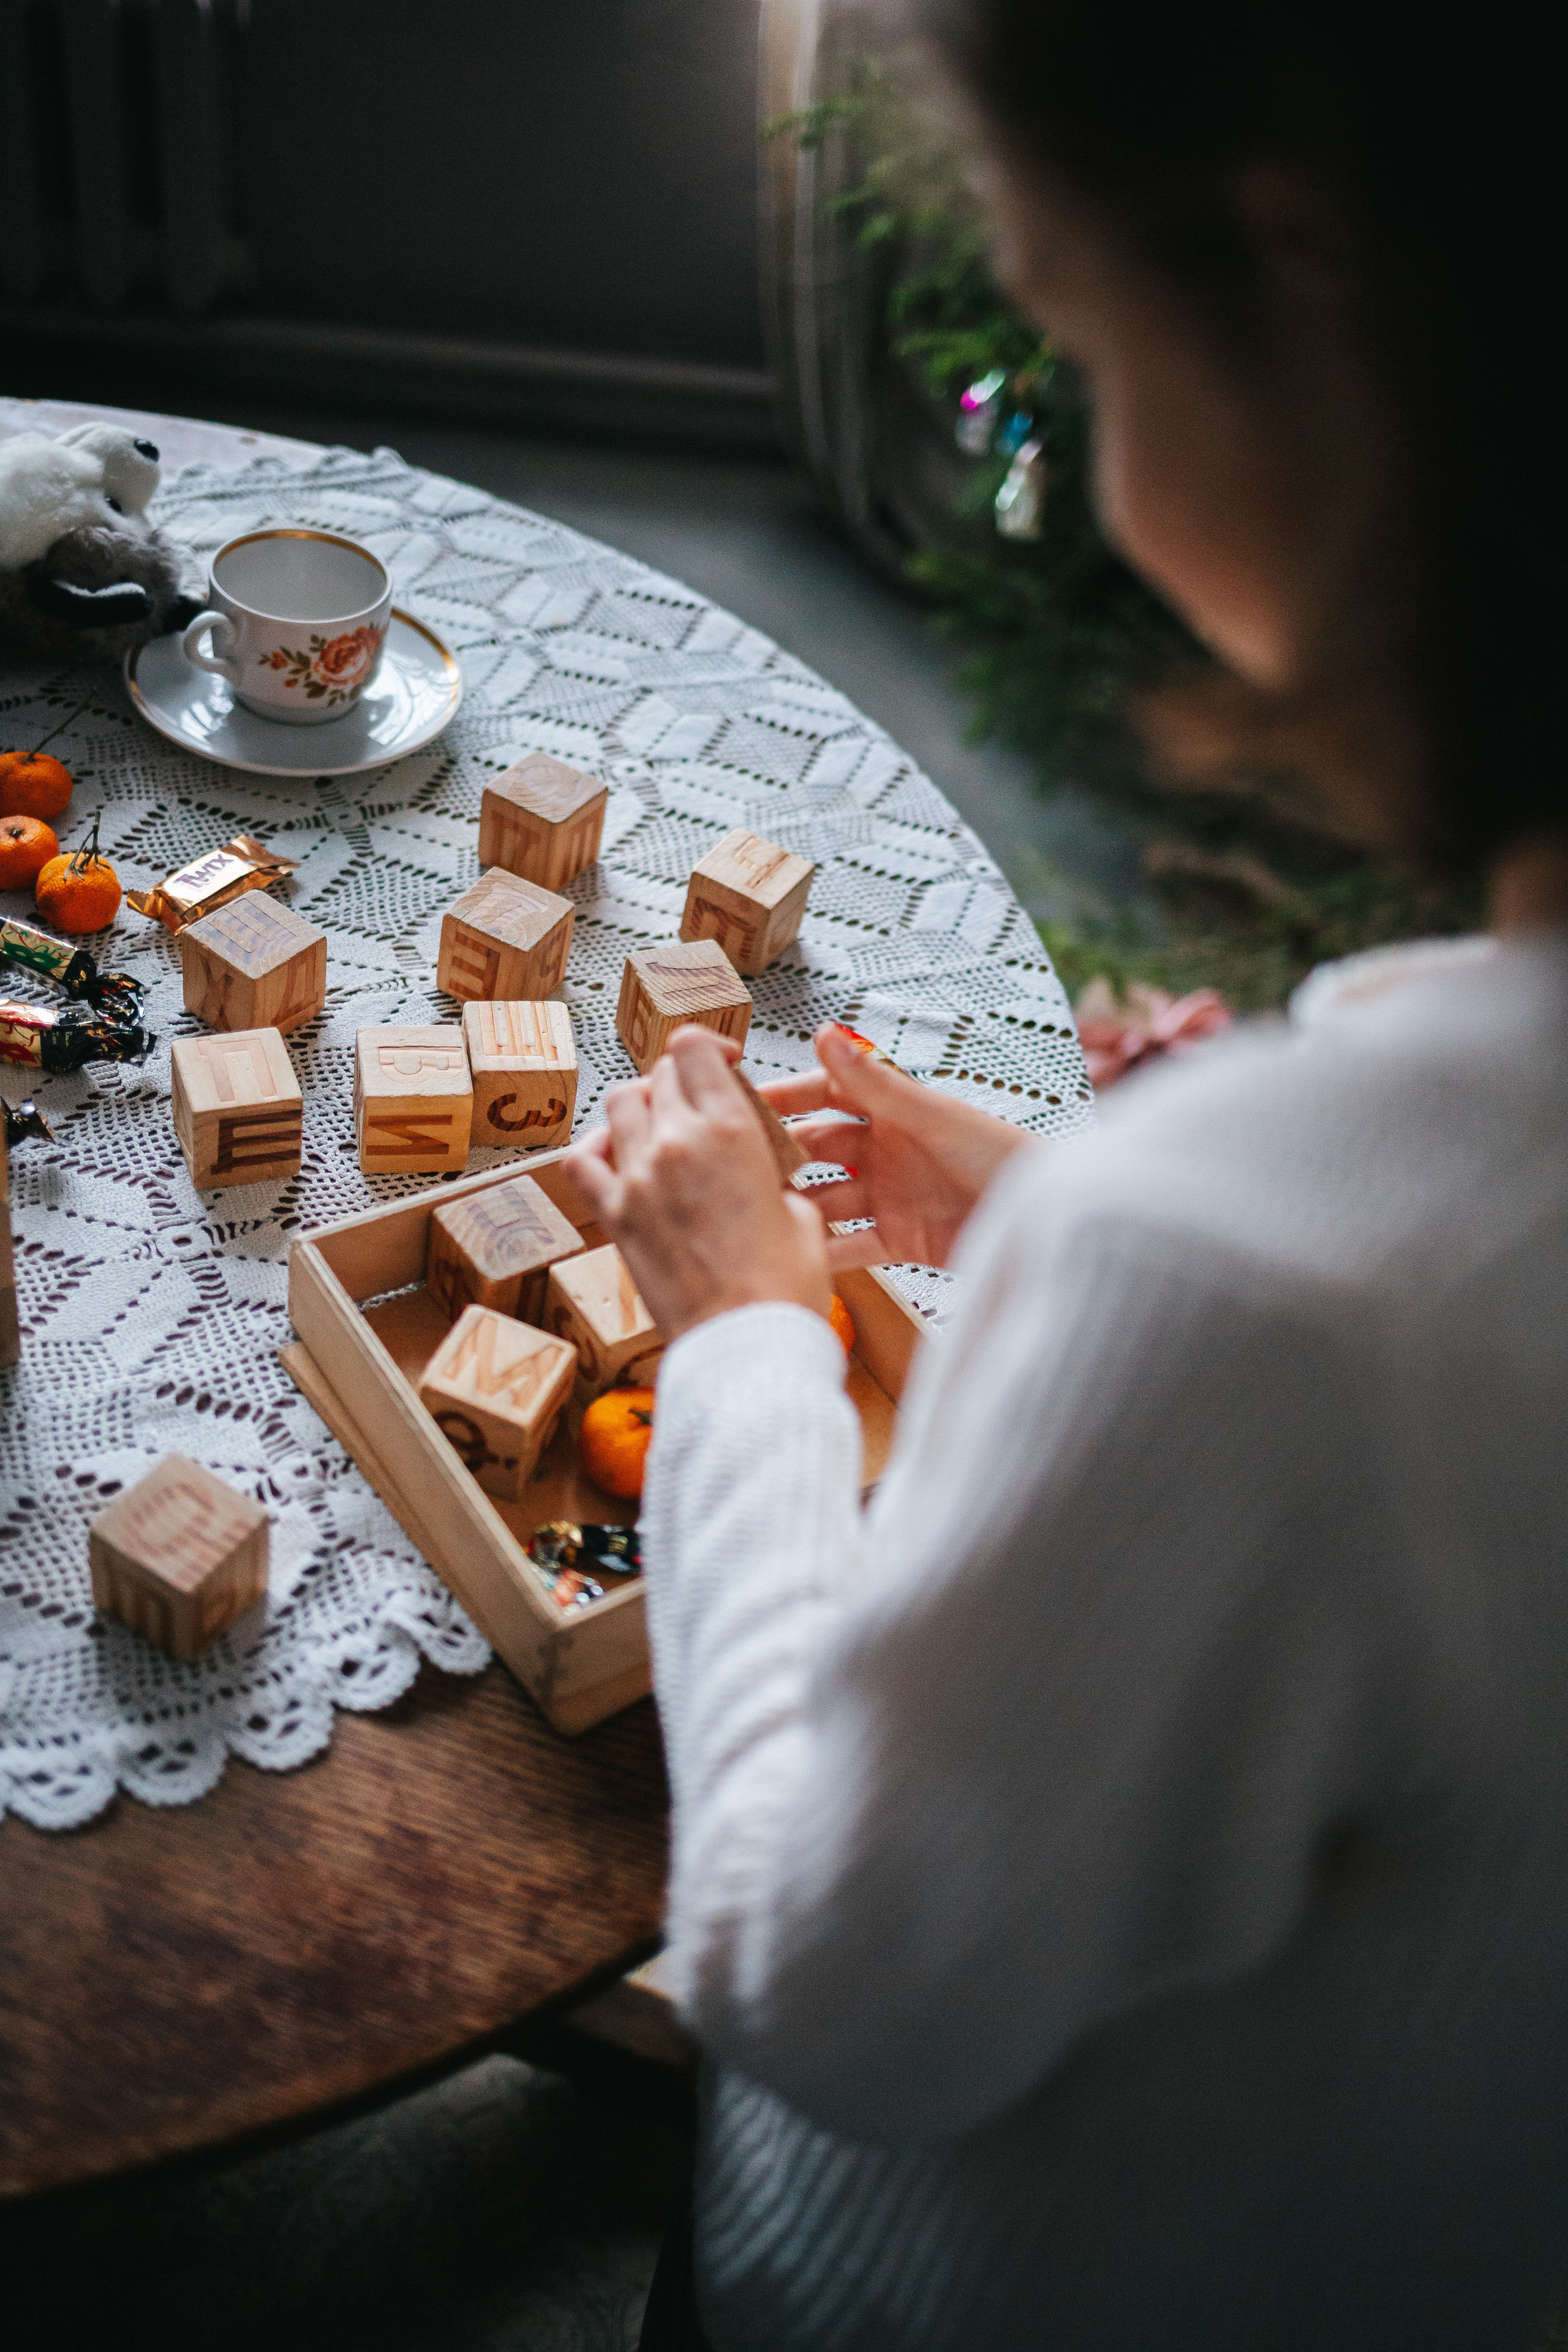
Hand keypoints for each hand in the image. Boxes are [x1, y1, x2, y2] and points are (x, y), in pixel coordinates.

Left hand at [567, 1027, 831, 1340]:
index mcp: (730, 1132)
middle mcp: (677, 1143)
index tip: (724, 1062)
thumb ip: (775, 1175)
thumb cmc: (782, 1290)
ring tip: (663, 1128)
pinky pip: (582, 1161)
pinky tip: (617, 1156)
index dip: (710, 1047)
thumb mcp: (802, 1214)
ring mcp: (637, 1178)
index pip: (695, 1049)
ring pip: (620, 1105)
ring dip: (642, 1106)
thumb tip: (763, 1173)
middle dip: (682, 1081)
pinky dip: (595, 1148)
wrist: (746, 1347)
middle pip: (660, 1074)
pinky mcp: (614, 1216)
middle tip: (703, 1106)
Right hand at [762, 1023, 1032, 1271]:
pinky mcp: (899, 1241)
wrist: (1046, 1218)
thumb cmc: (1001, 1155)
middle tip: (727, 1166)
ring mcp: (889, 1196)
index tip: (737, 1099)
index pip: (826, 1093)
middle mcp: (885, 1149)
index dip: (786, 1096)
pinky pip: (850, 1247)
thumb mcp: (931, 1115)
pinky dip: (821, 1253)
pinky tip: (783, 1258)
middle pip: (818, 1147)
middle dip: (779, 1155)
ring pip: (825, 1199)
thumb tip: (825, 1030)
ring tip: (746, 1215)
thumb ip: (873, 1081)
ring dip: (792, 1207)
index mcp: (894, 1110)